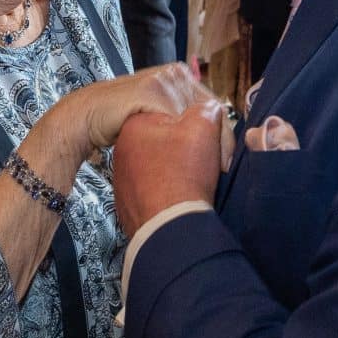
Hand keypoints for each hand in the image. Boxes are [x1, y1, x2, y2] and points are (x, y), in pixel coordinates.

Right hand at [53, 62, 217, 161]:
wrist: (89, 115)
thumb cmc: (124, 119)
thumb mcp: (159, 116)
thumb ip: (180, 118)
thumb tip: (209, 137)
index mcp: (181, 76)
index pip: (213, 106)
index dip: (223, 133)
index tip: (228, 159)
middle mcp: (176, 73)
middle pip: (211, 109)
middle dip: (222, 140)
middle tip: (226, 168)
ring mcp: (164, 80)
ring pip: (198, 116)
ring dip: (209, 144)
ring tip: (214, 169)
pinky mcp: (151, 91)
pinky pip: (177, 120)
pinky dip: (186, 142)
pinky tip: (188, 160)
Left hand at [112, 100, 226, 232]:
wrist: (171, 228)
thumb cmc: (184, 176)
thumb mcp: (203, 128)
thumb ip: (206, 109)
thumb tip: (209, 108)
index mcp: (135, 125)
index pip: (176, 113)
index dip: (202, 125)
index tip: (214, 141)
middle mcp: (123, 150)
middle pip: (169, 139)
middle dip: (193, 147)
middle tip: (210, 160)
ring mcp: (124, 179)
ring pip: (164, 164)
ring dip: (183, 169)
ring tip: (199, 180)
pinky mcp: (130, 203)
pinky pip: (157, 188)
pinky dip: (172, 190)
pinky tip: (184, 196)